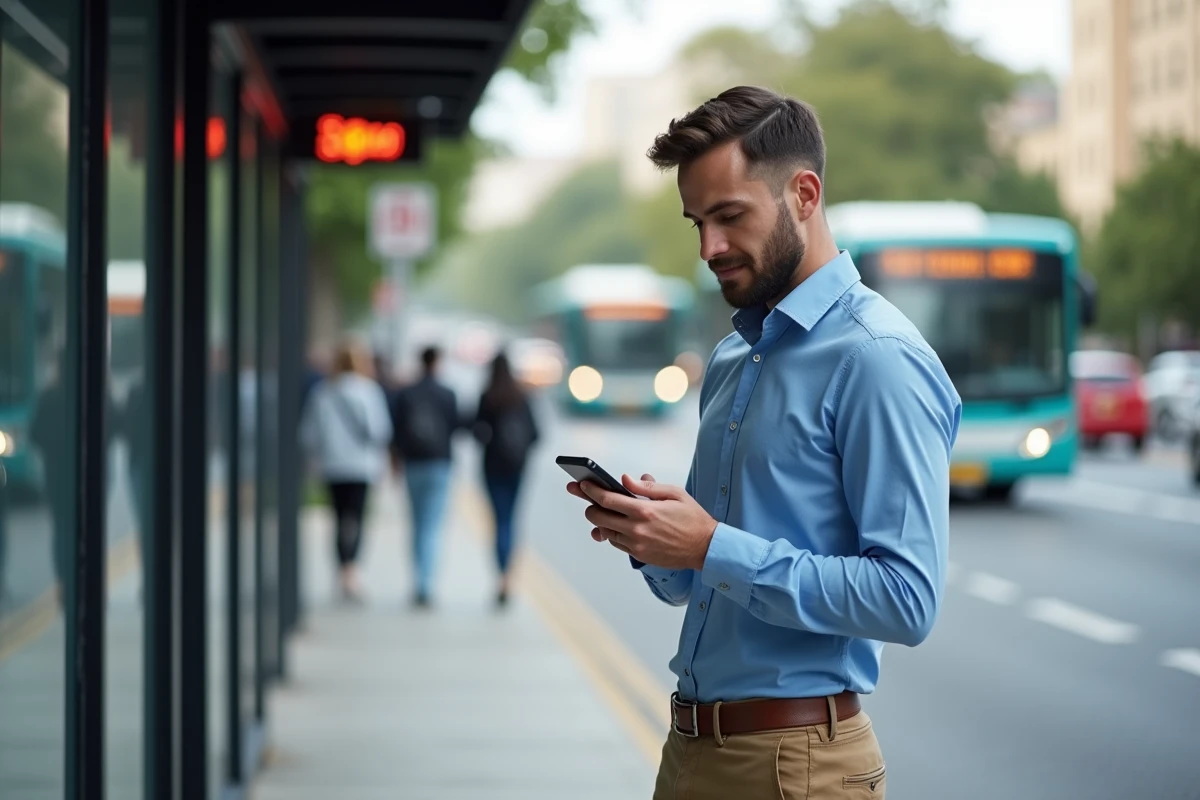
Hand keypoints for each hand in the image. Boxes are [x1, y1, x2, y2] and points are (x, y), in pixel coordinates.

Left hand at [565, 473, 717, 570]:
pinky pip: (617, 543)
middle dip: (590, 506)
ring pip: (606, 532)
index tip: (582, 484)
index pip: (607, 499)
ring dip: (601, 521)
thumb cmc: (692, 518)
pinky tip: (616, 525)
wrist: (705, 547)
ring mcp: (637, 545)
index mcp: (645, 511)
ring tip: (602, 511)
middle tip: (588, 499)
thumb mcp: (674, 494)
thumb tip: (626, 479)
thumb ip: (647, 487)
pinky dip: (613, 533)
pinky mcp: (639, 555)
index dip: (591, 491)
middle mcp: (637, 530)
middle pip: (599, 517)